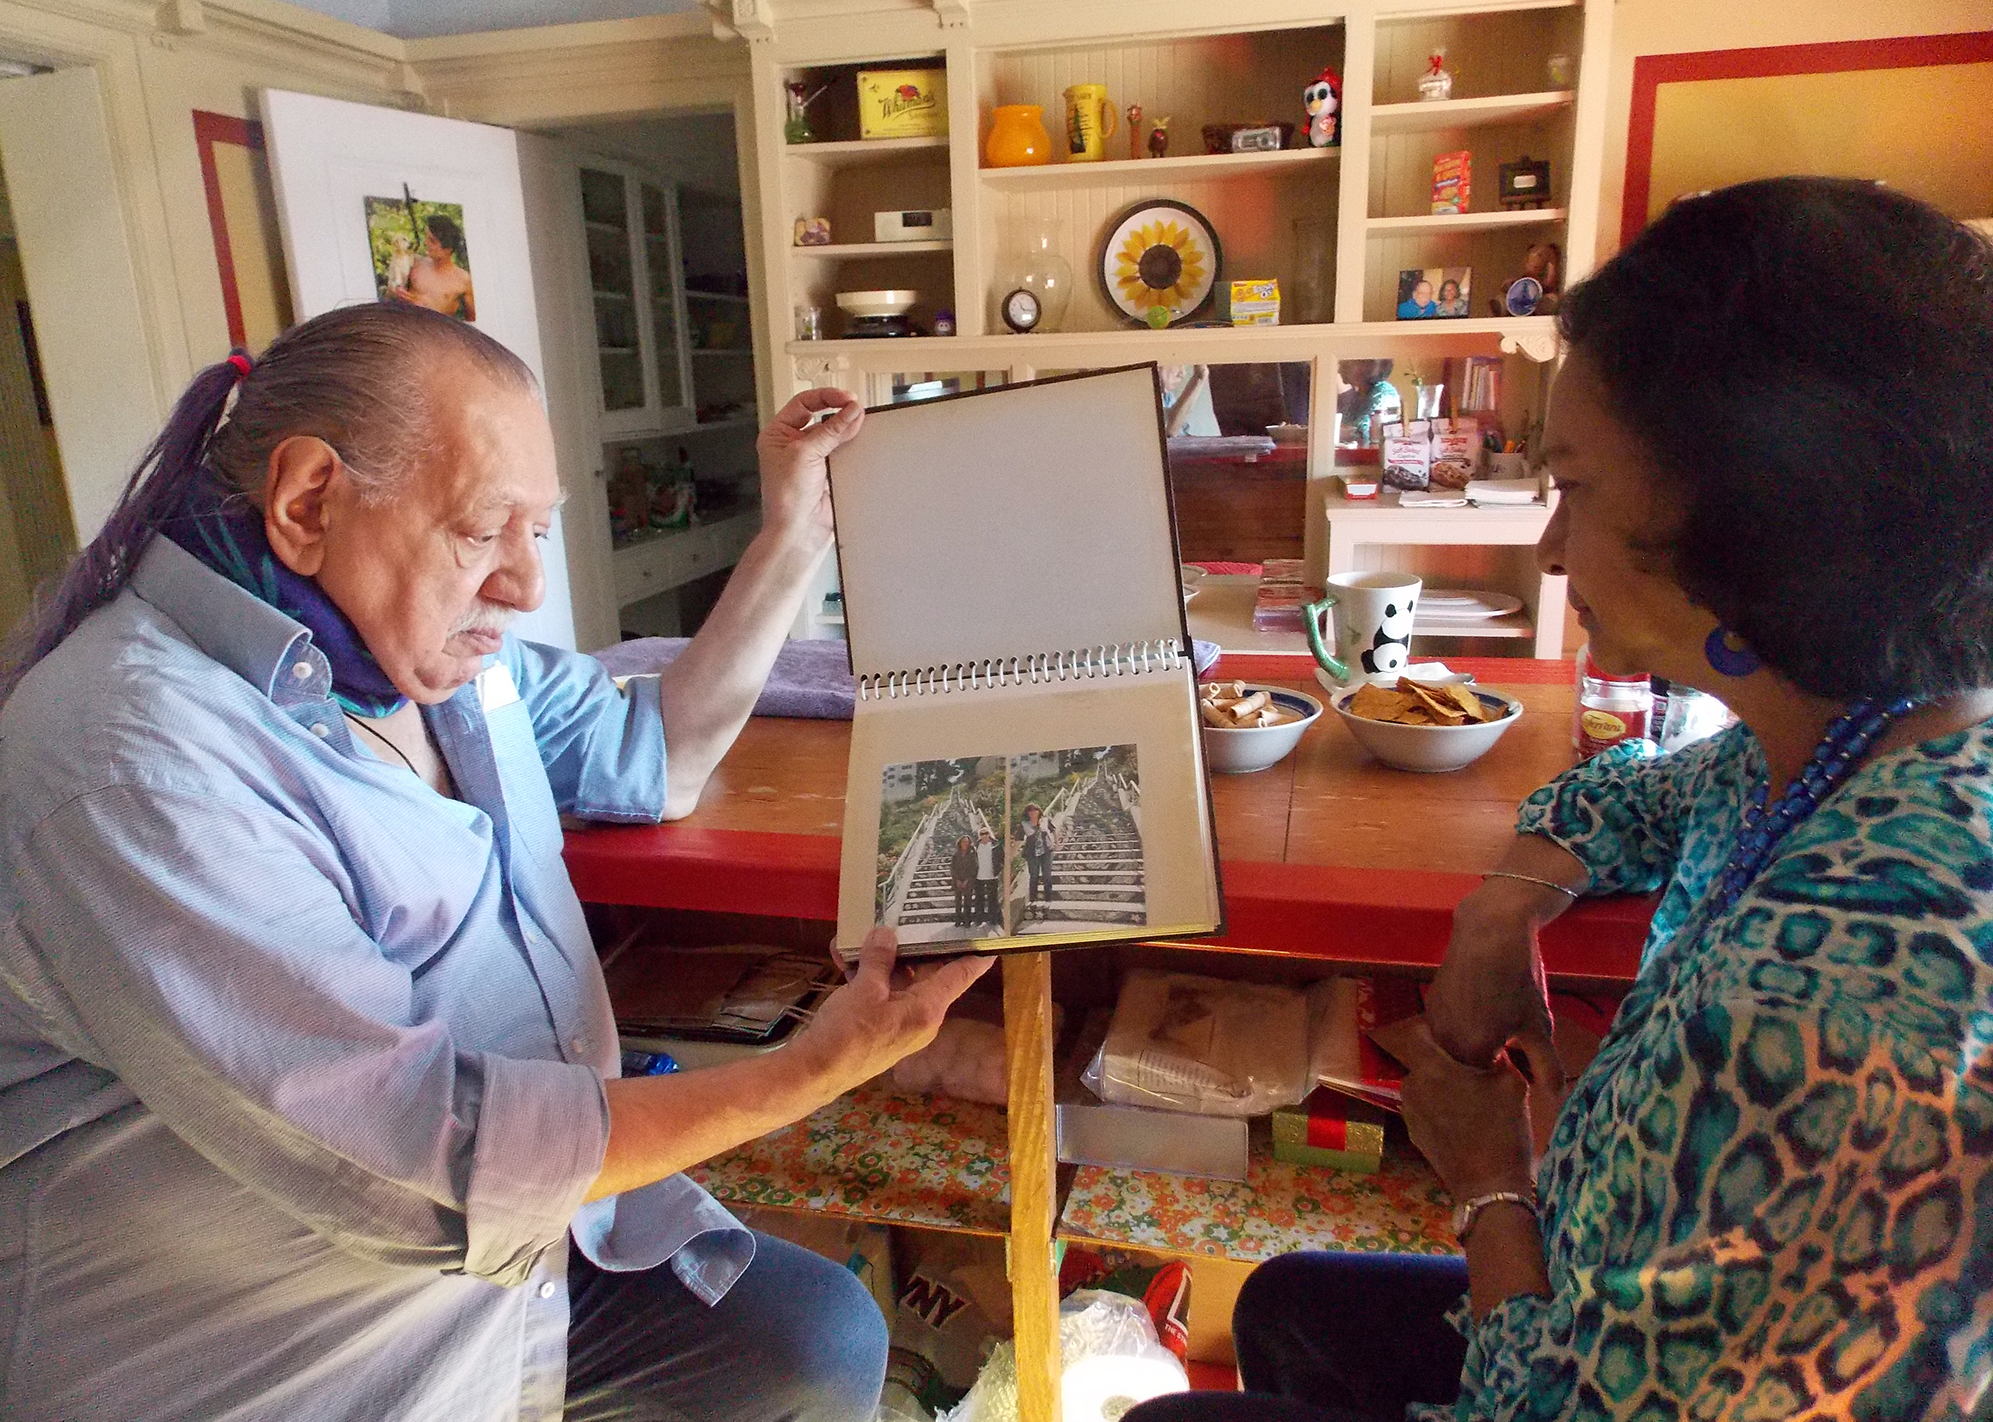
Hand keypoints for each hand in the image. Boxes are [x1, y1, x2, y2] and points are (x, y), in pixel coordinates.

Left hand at [756, 388, 863, 547]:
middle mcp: (792, 445)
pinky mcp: (826, 473)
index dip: (826, 397)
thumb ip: (831, 430)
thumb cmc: (786, 498)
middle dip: (839, 413)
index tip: (847, 398)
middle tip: (857, 411)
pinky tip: (859, 447)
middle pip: (821, 418)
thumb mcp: (806, 454)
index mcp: (778, 434)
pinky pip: (842, 454)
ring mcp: (810, 459)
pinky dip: (852, 449)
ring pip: (834, 436)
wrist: (798, 531)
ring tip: (860, 428)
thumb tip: (851, 411)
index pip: (803, 404)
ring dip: (847, 432)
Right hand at [786, 927, 992, 1097]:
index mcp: (927, 1009)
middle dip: (914, 945)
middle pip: (927, 973)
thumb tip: (886, 934)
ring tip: (863, 931)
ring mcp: (898, 1023)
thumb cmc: (848, 1033)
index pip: (960, 976)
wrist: (815, 1073)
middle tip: (914, 914)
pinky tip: (843, 955)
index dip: (975, 956)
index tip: (990, 937)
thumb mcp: (864, 989)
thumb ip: (879, 960)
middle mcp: (919, 1017)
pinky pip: (878, 994)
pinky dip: (864, 976)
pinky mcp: (877, 1027)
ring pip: (897, 981)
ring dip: (880, 959)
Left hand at [1372, 1016, 1541, 1201]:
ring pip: (1424, 1085)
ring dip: (1441, 1084)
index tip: (1452, 1028)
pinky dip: (1439, 1106)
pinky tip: (1463, 1117)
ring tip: (1471, 1093)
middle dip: (1443, 1060)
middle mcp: (1411, 1087)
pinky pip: (1425, 1108)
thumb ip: (1498, 1058)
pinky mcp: (1414, 1134)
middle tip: (1472, 1065)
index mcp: (1430, 1070)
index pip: (1416, 1032)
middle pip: (1423, 1061)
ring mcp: (1409, 1113)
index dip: (1433, 1027)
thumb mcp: (1511, 1085)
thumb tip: (1493, 1048)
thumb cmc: (1502, 1131)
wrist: (1489, 1187)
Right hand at [1424, 879, 1564, 1096]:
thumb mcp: (1538, 1025)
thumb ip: (1546, 1066)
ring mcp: (1433, 1021)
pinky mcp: (1430, 1002)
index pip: (1485, 1085)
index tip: (1518, 1061)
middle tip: (1510, 1044)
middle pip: (1467, 1068)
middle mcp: (1444, 1042)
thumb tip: (1555, 1100)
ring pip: (1454, 1049)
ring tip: (1495, 1024)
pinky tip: (1480, 1008)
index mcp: (1471, 1053)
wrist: (1490, 931)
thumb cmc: (1517, 979)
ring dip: (1472, 1045)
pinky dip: (1461, 1027)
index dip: (1505, 1076)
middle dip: (1487, 1063)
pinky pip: (1445, 1029)